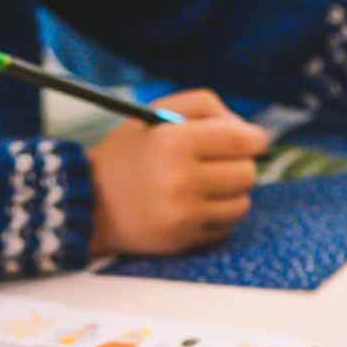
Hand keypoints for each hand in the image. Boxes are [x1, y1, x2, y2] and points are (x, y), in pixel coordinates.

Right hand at [87, 89, 266, 256]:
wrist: (92, 203)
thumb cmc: (130, 153)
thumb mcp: (156, 113)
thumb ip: (204, 106)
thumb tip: (248, 129)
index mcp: (172, 142)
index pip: (240, 139)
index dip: (254, 139)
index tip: (253, 140)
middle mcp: (180, 180)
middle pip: (247, 173)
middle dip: (240, 165)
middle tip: (221, 163)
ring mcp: (184, 214)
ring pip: (243, 203)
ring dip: (232, 193)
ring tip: (207, 186)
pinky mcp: (186, 240)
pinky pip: (227, 226)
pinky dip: (219, 216)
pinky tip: (196, 206)